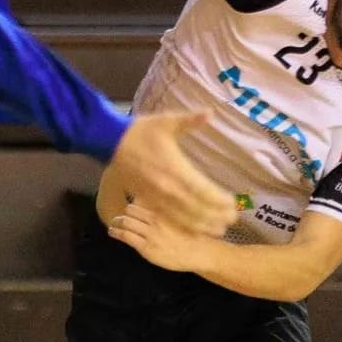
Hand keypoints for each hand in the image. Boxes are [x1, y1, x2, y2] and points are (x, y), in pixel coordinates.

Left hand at [106, 200, 211, 272]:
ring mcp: (151, 232)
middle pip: (130, 208)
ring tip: (115, 224)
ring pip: (126, 221)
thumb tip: (148, 199)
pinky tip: (113, 232)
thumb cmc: (193, 233)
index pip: (141, 198)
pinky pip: (126, 236)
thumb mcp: (181, 213)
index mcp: (164, 207)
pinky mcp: (146, 246)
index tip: (132, 203)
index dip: (134, 201)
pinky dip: (116, 232)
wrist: (201, 252)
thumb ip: (166, 206)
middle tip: (122, 216)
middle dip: (125, 212)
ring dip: (117, 222)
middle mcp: (156, 217)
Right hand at [109, 113, 236, 238]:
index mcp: (176, 169)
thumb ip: (190, 120)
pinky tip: (192, 229)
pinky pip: (167, 217)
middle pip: (197, 208)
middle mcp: (167, 187)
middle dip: (216, 215)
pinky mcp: (147, 199)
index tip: (232, 204)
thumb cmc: (140, 131)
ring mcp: (156, 196)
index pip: (202, 190)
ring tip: (218, 230)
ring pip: (183, 216)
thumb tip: (211, 112)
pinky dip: (182, 225)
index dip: (219, 200)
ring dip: (202, 224)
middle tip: (232, 220)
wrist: (110, 141)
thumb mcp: (166, 121)